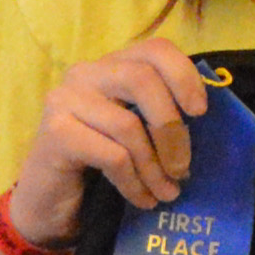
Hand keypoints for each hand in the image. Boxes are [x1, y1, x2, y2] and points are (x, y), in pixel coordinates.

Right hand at [9, 38, 210, 253]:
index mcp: (113, 66)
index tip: (201, 112)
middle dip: (171, 127)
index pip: (156, 49)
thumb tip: (206, 120)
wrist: (48, 205)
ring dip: (155, 167)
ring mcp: (65, 100)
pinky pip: (112, 156)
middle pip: (142, 79)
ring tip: (167, 193)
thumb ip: (162, 114)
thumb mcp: (138, 133)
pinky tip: (144, 199)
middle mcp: (86, 73)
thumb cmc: (101, 166)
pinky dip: (135, 182)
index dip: (184, 75)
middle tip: (184, 168)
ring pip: (128, 125)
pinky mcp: (54, 133)